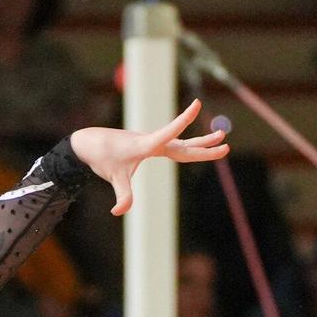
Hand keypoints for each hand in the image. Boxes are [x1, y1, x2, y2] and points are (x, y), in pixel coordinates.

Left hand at [69, 98, 229, 216]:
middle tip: (225, 143)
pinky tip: (199, 147)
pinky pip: (175, 145)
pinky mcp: (152, 144)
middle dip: (205, 144)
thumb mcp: (114, 177)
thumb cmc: (103, 157)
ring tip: (221, 139)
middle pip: (184, 144)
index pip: (169, 132)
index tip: (197, 103)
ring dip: (201, 142)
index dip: (183, 119)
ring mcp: (154, 142)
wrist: (91, 143)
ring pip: (182, 142)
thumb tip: (119, 212)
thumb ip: (122, 195)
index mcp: (147, 144)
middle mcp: (153, 141)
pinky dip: (189, 146)